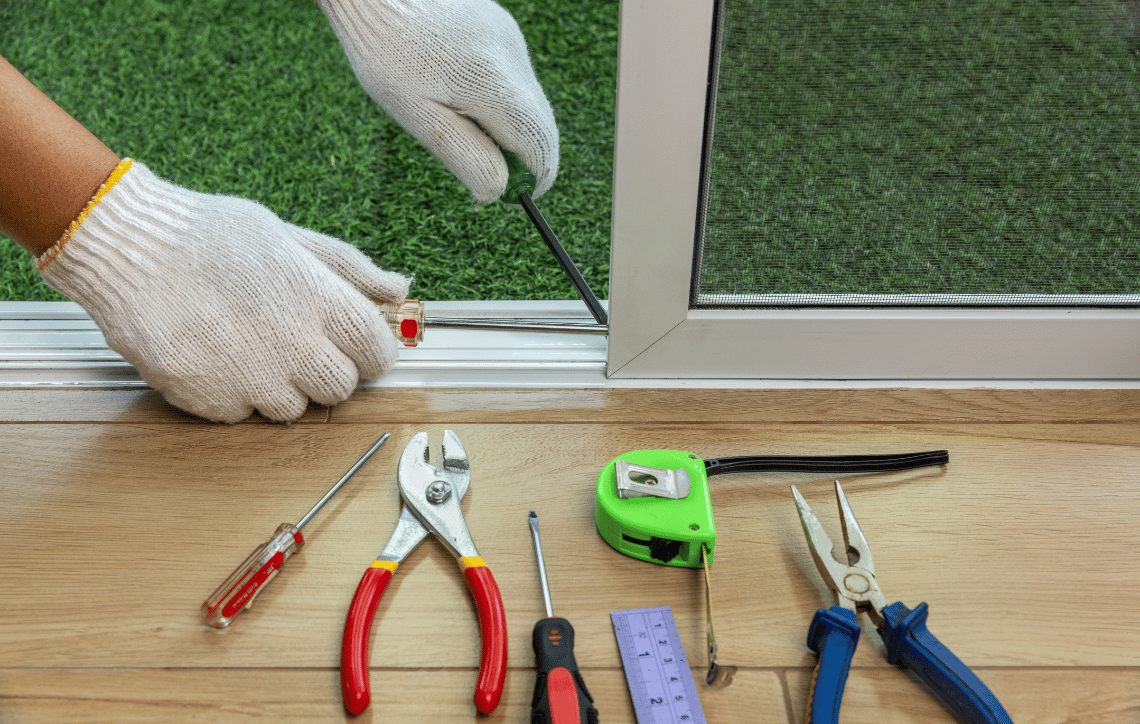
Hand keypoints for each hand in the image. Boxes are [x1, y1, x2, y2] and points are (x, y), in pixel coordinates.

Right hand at [38, 160, 409, 422]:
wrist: (127, 247)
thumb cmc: (208, 234)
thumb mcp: (288, 236)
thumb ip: (348, 268)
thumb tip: (399, 287)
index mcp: (321, 301)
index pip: (379, 354)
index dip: (369, 352)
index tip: (354, 345)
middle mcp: (295, 345)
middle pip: (340, 389)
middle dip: (326, 371)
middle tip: (294, 343)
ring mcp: (253, 378)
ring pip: (293, 409)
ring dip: (279, 386)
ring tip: (248, 344)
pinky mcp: (212, 400)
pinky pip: (242, 414)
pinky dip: (234, 394)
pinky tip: (215, 355)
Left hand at [318, 0, 558, 202]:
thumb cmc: (385, 55)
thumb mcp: (417, 117)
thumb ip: (464, 156)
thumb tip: (499, 192)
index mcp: (492, 83)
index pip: (540, 144)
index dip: (535, 178)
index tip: (518, 196)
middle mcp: (512, 56)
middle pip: (541, 124)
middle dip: (522, 153)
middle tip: (487, 166)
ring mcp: (511, 38)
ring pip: (530, 101)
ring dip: (509, 125)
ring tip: (459, 118)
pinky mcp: (504, 28)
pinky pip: (517, 78)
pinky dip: (501, 99)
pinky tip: (460, 89)